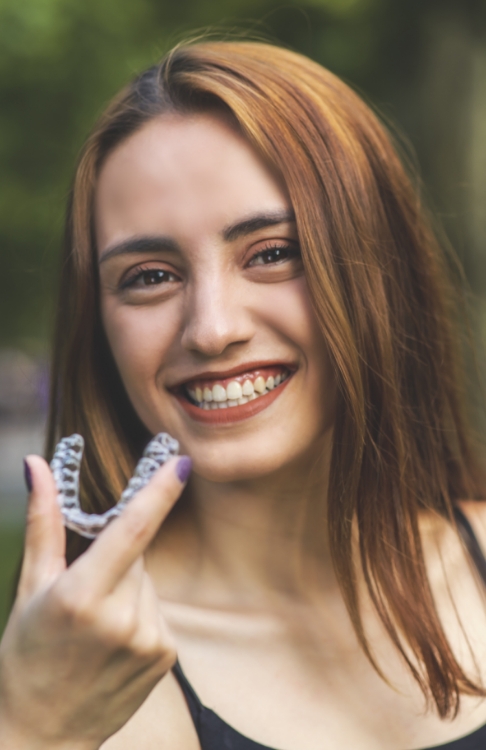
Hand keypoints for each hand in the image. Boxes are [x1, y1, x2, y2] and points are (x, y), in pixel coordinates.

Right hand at [0, 452, 190, 749]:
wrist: (41, 733)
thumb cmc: (26, 654)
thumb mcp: (30, 587)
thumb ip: (42, 522)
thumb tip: (37, 465)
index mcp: (82, 596)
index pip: (132, 531)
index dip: (160, 492)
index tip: (182, 462)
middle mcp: (122, 619)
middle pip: (137, 555)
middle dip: (117, 559)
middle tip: (86, 591)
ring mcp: (149, 640)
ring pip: (148, 582)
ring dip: (128, 589)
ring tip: (97, 625)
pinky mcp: (166, 655)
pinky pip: (158, 610)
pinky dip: (140, 613)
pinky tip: (115, 641)